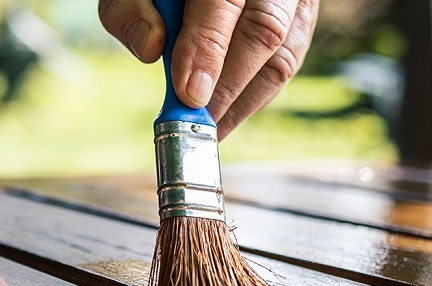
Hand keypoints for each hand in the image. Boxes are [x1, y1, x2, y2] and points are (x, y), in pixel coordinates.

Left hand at [99, 0, 318, 137]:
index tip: (188, 94)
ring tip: (213, 127)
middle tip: (201, 123)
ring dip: (248, 97)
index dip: (207, 52)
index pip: (224, 2)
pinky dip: (259, 88)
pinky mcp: (300, 14)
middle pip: (265, 30)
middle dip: (231, 85)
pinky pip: (291, 54)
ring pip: (286, 49)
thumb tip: (149, 48)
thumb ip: (131, 7)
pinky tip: (229, 109)